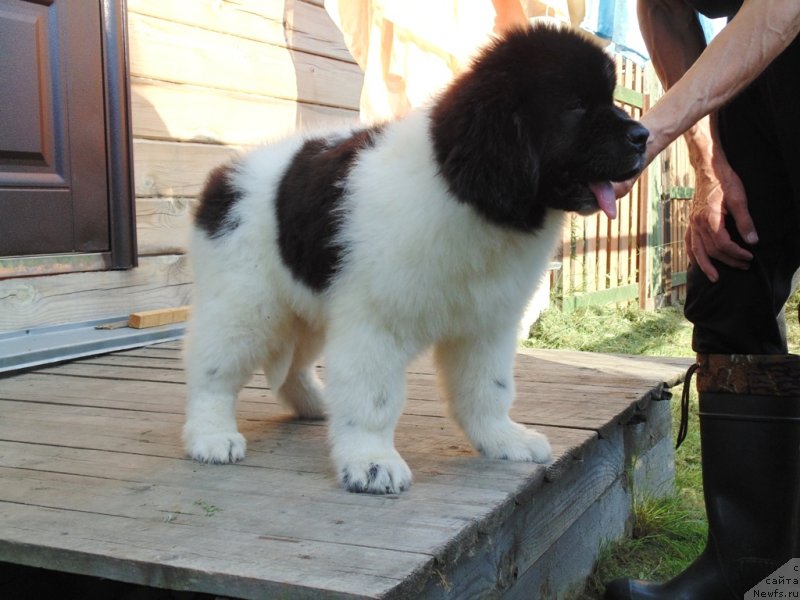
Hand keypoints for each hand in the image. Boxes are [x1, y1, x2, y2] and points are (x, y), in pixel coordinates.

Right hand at [684, 159, 756, 281]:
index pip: (722, 243)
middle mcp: (697, 223)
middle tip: (744, 266)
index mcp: (709, 218)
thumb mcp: (739, 198)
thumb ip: (745, 221)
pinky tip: (696, 263)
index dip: (736, 253)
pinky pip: (688, 243)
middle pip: (712, 250)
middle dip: (728, 260)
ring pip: (697, 250)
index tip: (750, 256)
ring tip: (715, 278)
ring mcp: (692, 223)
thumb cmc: (725, 181)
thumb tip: (753, 241)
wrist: (708, 169)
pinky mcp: (691, 222)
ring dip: (706, 265)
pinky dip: (692, 255)